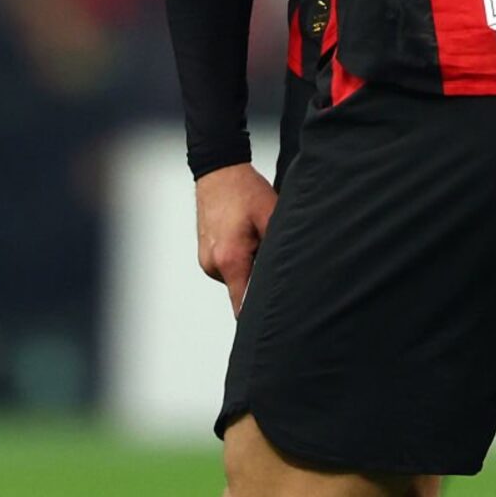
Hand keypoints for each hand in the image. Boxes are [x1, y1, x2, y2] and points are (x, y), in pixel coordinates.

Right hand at [195, 162, 277, 314]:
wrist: (219, 171)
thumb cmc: (245, 190)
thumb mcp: (272, 216)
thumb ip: (278, 249)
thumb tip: (290, 273)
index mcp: (231, 260)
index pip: (242, 306)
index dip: (257, 318)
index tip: (273, 325)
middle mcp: (213, 265)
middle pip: (240, 291)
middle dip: (258, 284)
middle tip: (274, 267)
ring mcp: (206, 260)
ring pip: (234, 279)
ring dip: (249, 268)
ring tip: (257, 241)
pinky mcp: (205, 254)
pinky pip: (226, 268)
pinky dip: (238, 260)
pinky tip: (246, 239)